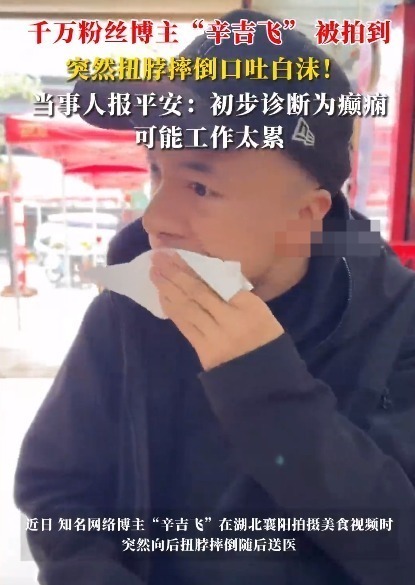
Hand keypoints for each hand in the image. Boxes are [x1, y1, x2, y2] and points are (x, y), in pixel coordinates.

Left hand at [150, 251, 283, 370]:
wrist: (263, 379)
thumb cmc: (265, 339)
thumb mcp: (260, 311)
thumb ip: (237, 294)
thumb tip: (209, 274)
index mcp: (249, 306)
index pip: (216, 282)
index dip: (193, 267)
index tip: (177, 254)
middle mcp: (230, 319)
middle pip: (198, 292)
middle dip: (175, 273)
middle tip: (157, 258)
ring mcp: (215, 336)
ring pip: (187, 307)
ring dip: (168, 289)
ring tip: (154, 273)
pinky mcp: (203, 350)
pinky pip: (184, 325)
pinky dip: (171, 309)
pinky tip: (162, 296)